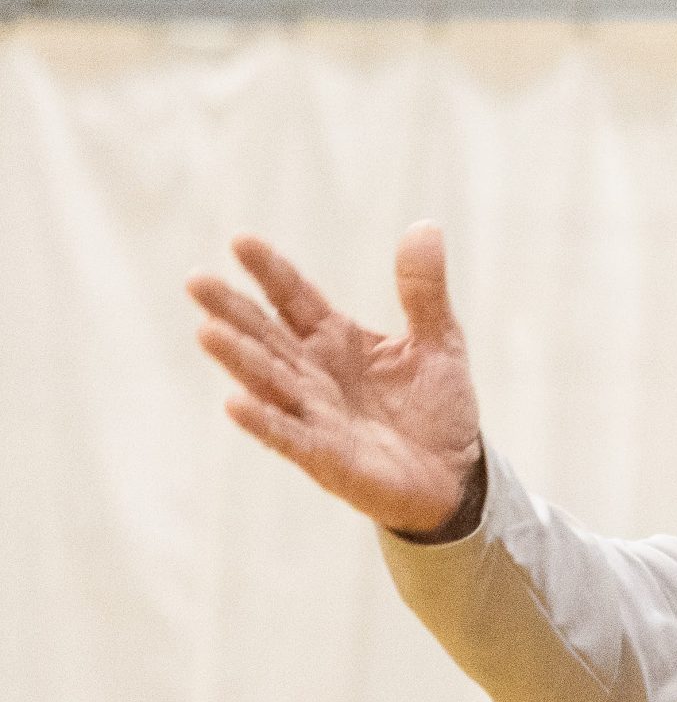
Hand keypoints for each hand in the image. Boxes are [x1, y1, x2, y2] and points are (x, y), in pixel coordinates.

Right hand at [186, 222, 483, 536]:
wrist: (454, 476)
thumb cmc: (436, 408)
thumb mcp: (440, 340)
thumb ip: (424, 290)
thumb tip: (425, 226)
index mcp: (335, 340)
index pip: (295, 298)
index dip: (271, 272)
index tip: (241, 241)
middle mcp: (314, 375)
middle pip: (266, 336)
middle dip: (233, 311)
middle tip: (196, 281)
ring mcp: (316, 416)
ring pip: (270, 383)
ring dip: (240, 360)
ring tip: (207, 332)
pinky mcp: (327, 458)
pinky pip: (291, 438)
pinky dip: (265, 422)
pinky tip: (235, 403)